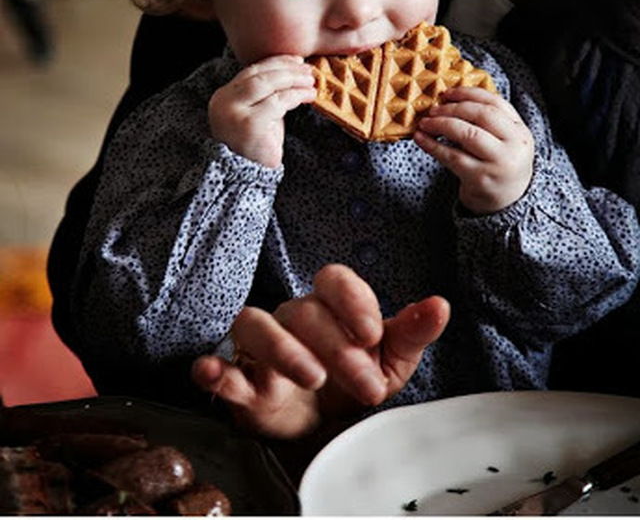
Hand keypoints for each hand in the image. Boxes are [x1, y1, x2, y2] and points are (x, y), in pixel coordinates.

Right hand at [191, 264, 449, 438]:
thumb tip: (441, 305)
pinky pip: (219, 367)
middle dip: (337, 347)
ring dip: (281, 348)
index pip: (333, 280)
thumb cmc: (355, 378)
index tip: (373, 332)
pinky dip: (213, 370)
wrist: (324, 426)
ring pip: (255, 325)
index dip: (351, 301)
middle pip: (304, 312)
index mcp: (330, 305)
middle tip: (366, 384)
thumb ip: (412, 331)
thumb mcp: (391, 360)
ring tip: (312, 377)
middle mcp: (292, 318)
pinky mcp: (241, 380)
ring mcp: (261, 348)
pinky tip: (213, 373)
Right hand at [207, 55, 315, 167]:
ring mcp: (234, 113)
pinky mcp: (250, 124)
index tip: (296, 60)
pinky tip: (309, 95)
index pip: (251, 71)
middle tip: (308, 70)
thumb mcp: (260, 114)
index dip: (276, 62)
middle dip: (287, 69)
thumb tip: (295, 70)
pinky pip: (277, 102)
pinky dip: (296, 95)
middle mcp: (223, 102)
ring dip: (293, 79)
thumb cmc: (258, 147)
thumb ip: (268, 94)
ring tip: (311, 81)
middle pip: (258, 74)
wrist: (247, 179)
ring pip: (267, 84)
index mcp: (223, 97)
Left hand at [414, 86, 533, 212]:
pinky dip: (433, 145)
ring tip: (425, 123)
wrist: (508, 203)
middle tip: (433, 109)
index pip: (494, 103)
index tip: (447, 93)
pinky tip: (420, 139)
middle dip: (452, 108)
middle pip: (481, 115)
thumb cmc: (499, 165)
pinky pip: (452, 157)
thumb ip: (488, 120)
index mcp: (520, 131)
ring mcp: (498, 164)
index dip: (468, 94)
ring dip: (441, 124)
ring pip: (467, 134)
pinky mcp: (480, 179)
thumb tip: (448, 99)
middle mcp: (514, 146)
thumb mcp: (504, 141)